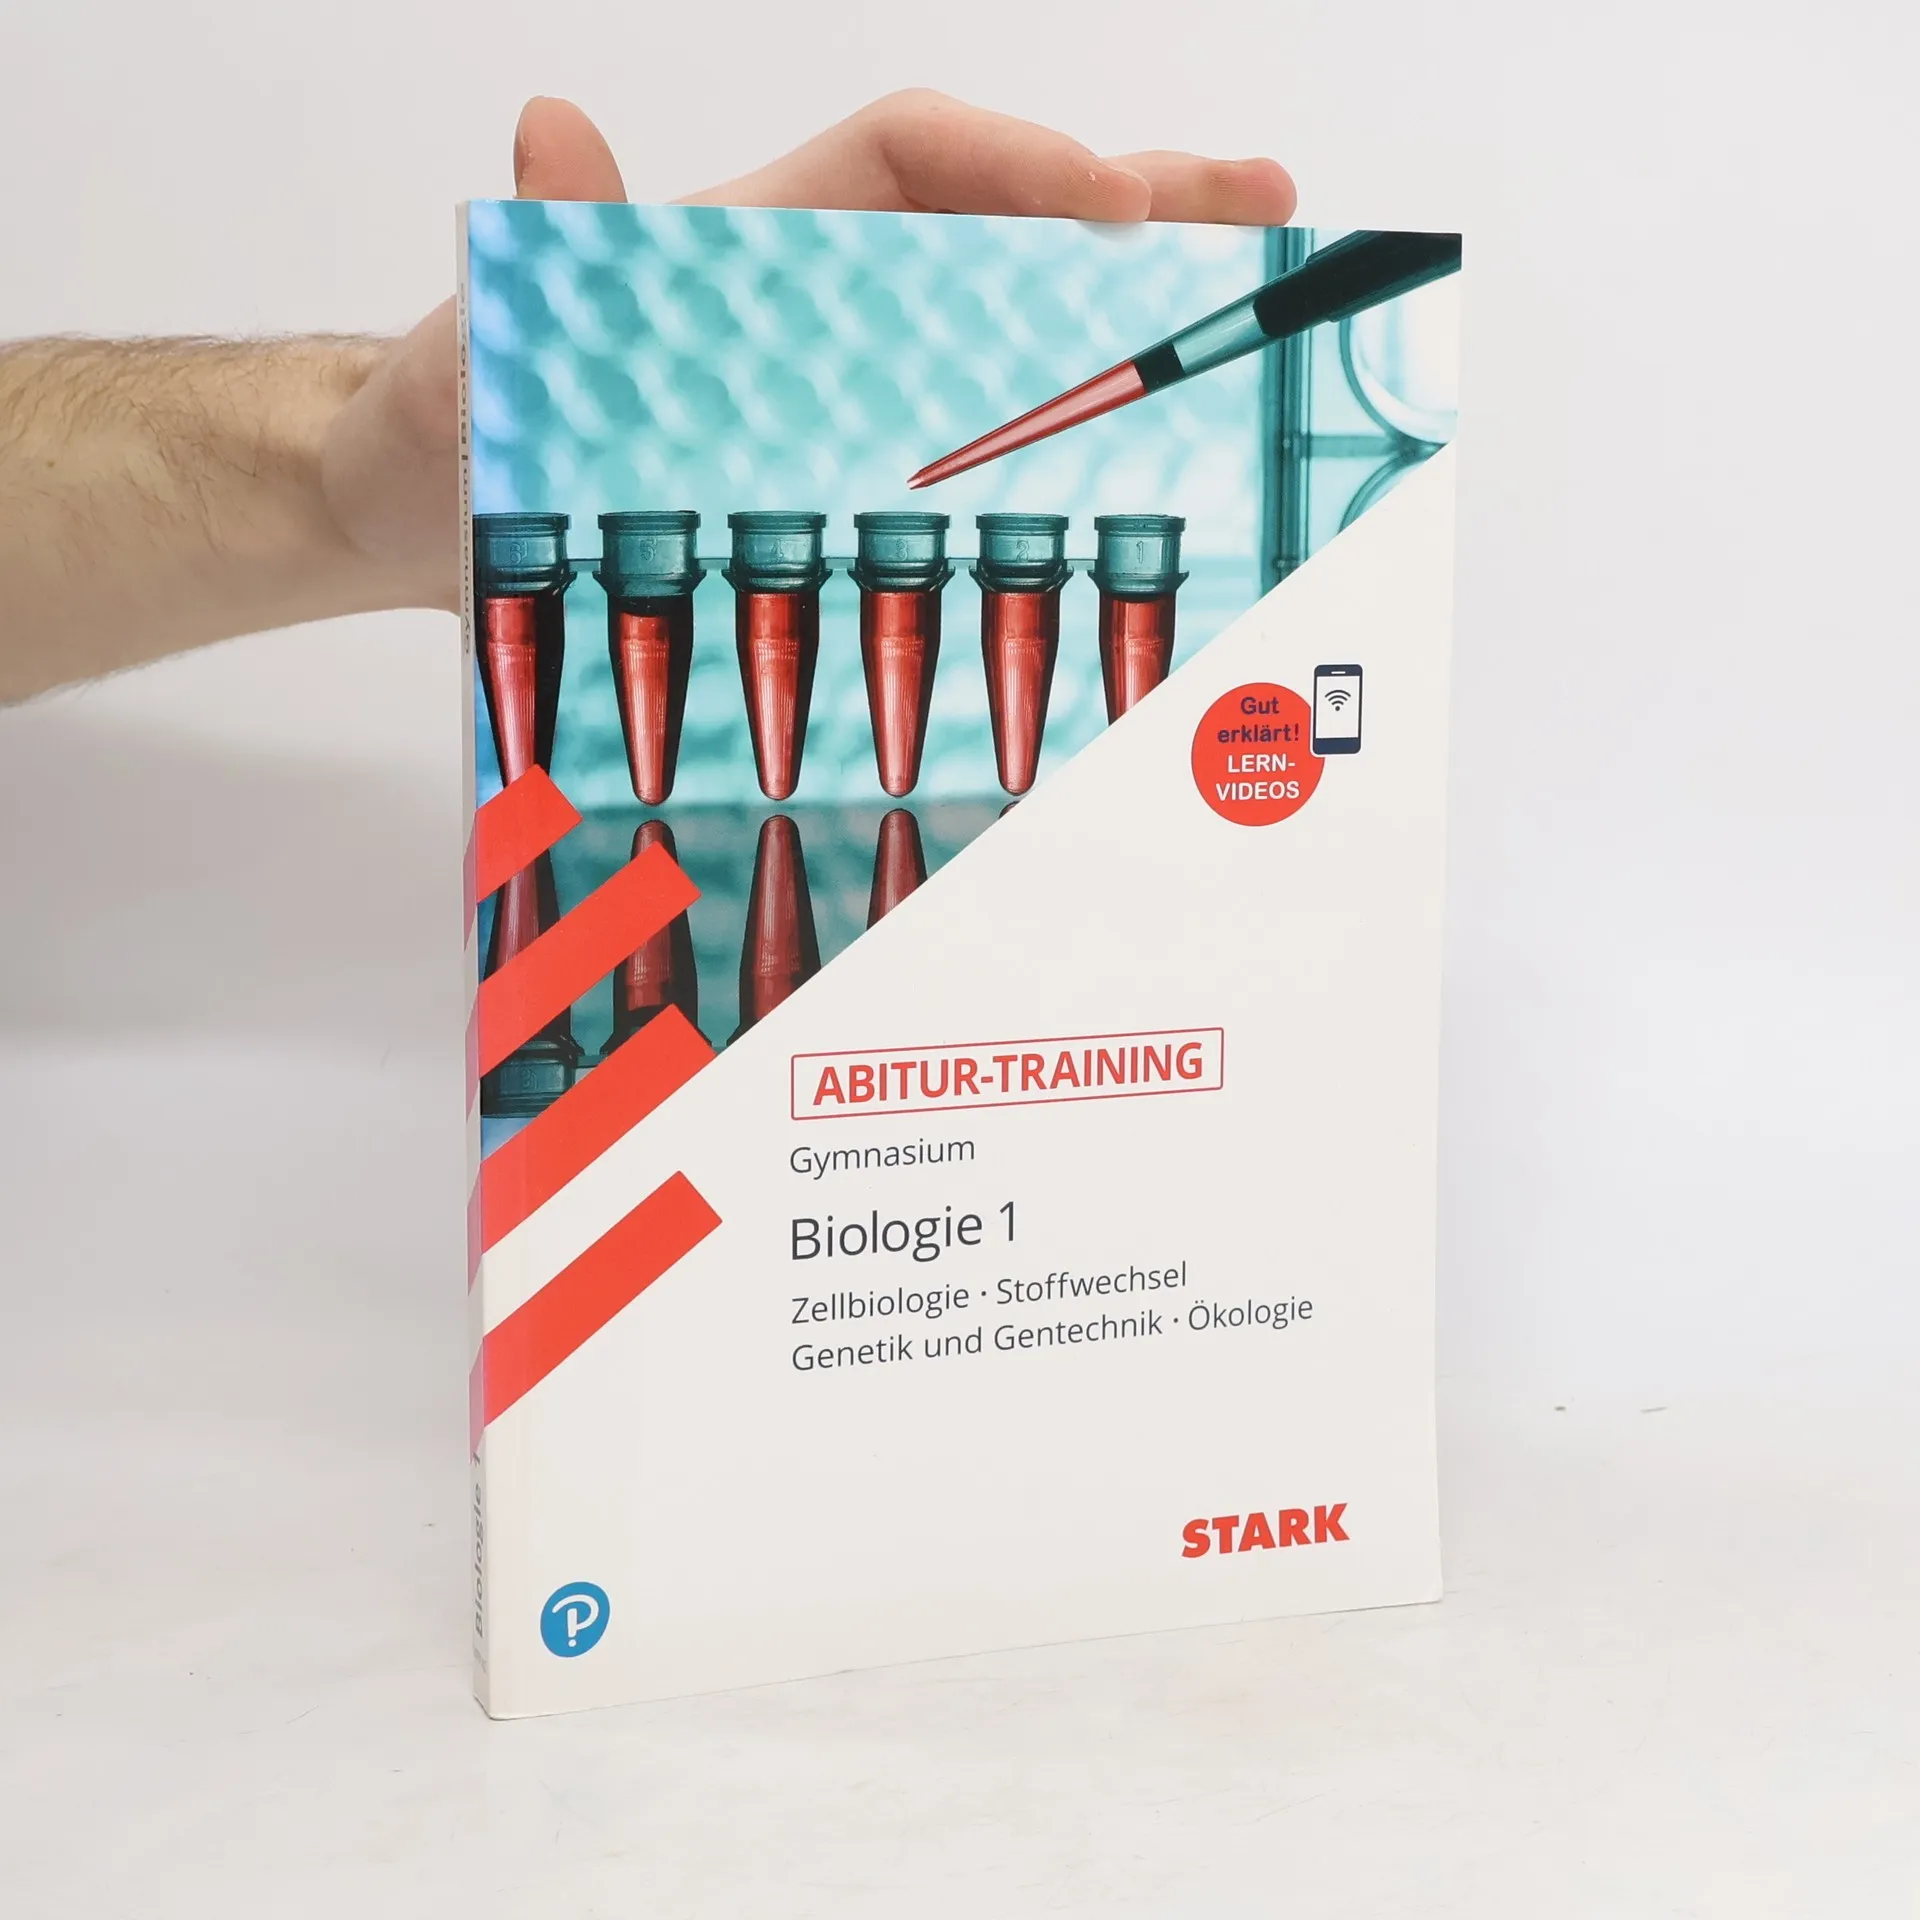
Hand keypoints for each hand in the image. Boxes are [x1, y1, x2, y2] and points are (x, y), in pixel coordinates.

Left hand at [321, 93, 1295, 610]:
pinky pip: (971, 441)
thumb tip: (550, 133)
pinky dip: (1066, 434)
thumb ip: (532, 263)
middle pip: (996, 226)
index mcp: (750, 248)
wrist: (437, 519)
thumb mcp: (473, 348)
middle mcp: (817, 306)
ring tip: (1251, 292)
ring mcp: (839, 388)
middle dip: (1131, 204)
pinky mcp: (844, 471)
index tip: (1102, 199)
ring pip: (1006, 328)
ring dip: (1131, 307)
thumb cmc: (455, 425)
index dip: (1008, 160)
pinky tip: (1146, 452)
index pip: (904, 158)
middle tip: (1256, 202)